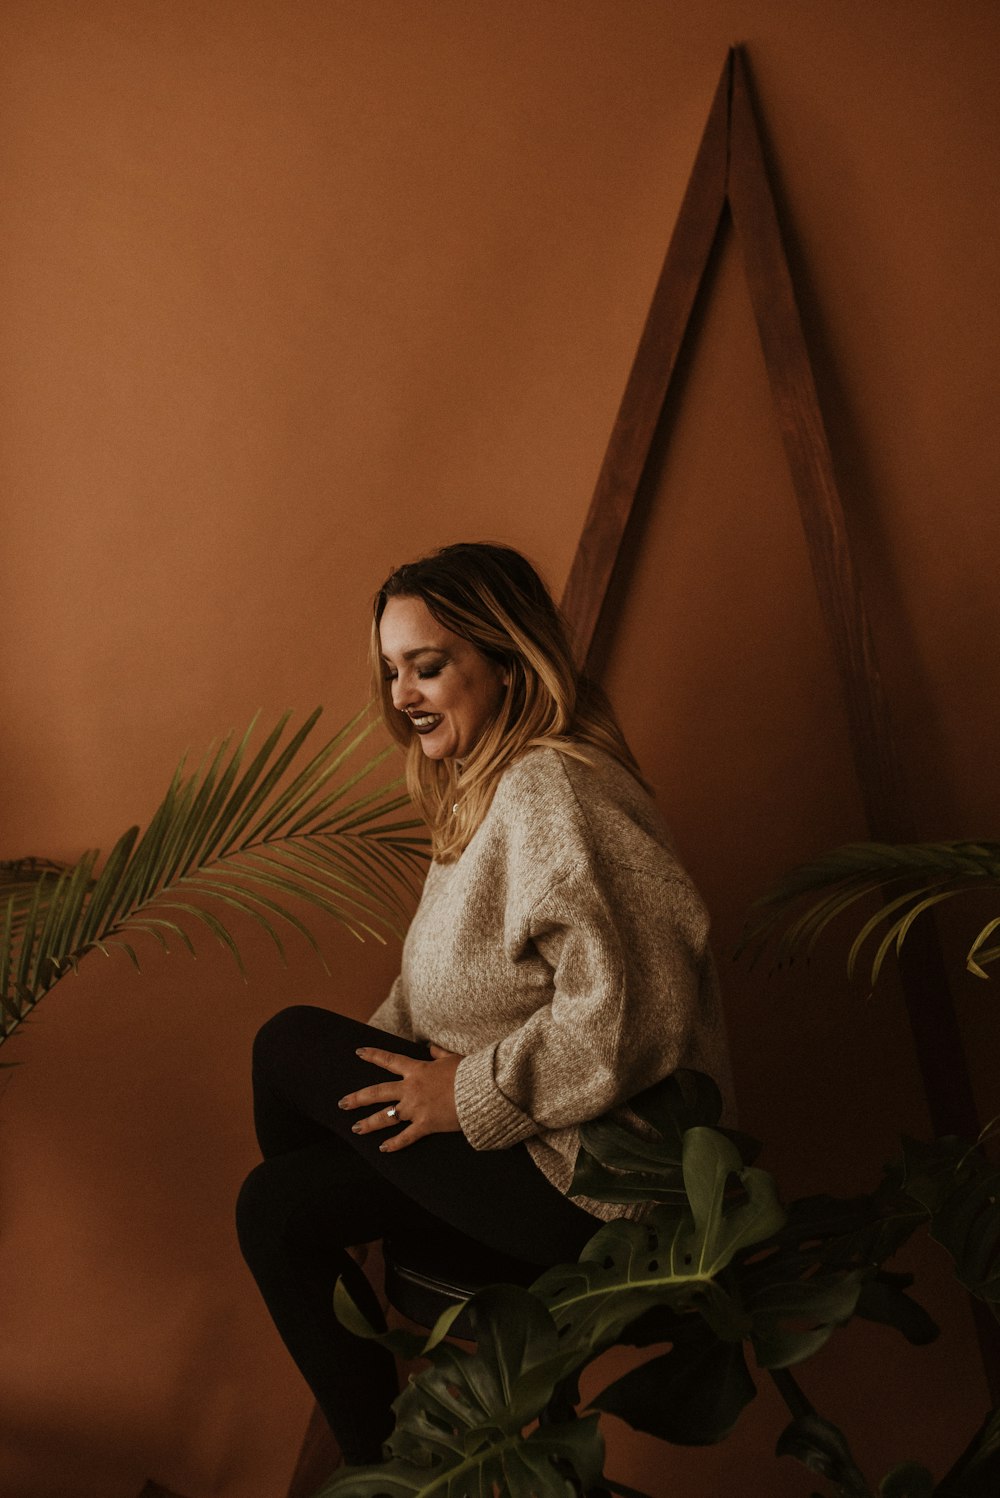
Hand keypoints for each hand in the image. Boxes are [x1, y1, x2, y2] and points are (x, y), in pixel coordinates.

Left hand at [338, 1044, 462, 1151]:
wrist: (480, 1090)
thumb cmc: (468, 1072)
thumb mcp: (452, 1058)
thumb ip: (438, 1053)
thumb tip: (431, 1047)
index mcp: (416, 1070)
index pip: (389, 1060)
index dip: (373, 1055)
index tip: (359, 1052)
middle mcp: (411, 1089)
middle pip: (378, 1093)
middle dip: (358, 1098)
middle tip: (342, 1103)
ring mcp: (416, 1108)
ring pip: (386, 1117)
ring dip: (369, 1123)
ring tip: (356, 1128)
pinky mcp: (425, 1124)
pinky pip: (406, 1137)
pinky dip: (394, 1144)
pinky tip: (383, 1149)